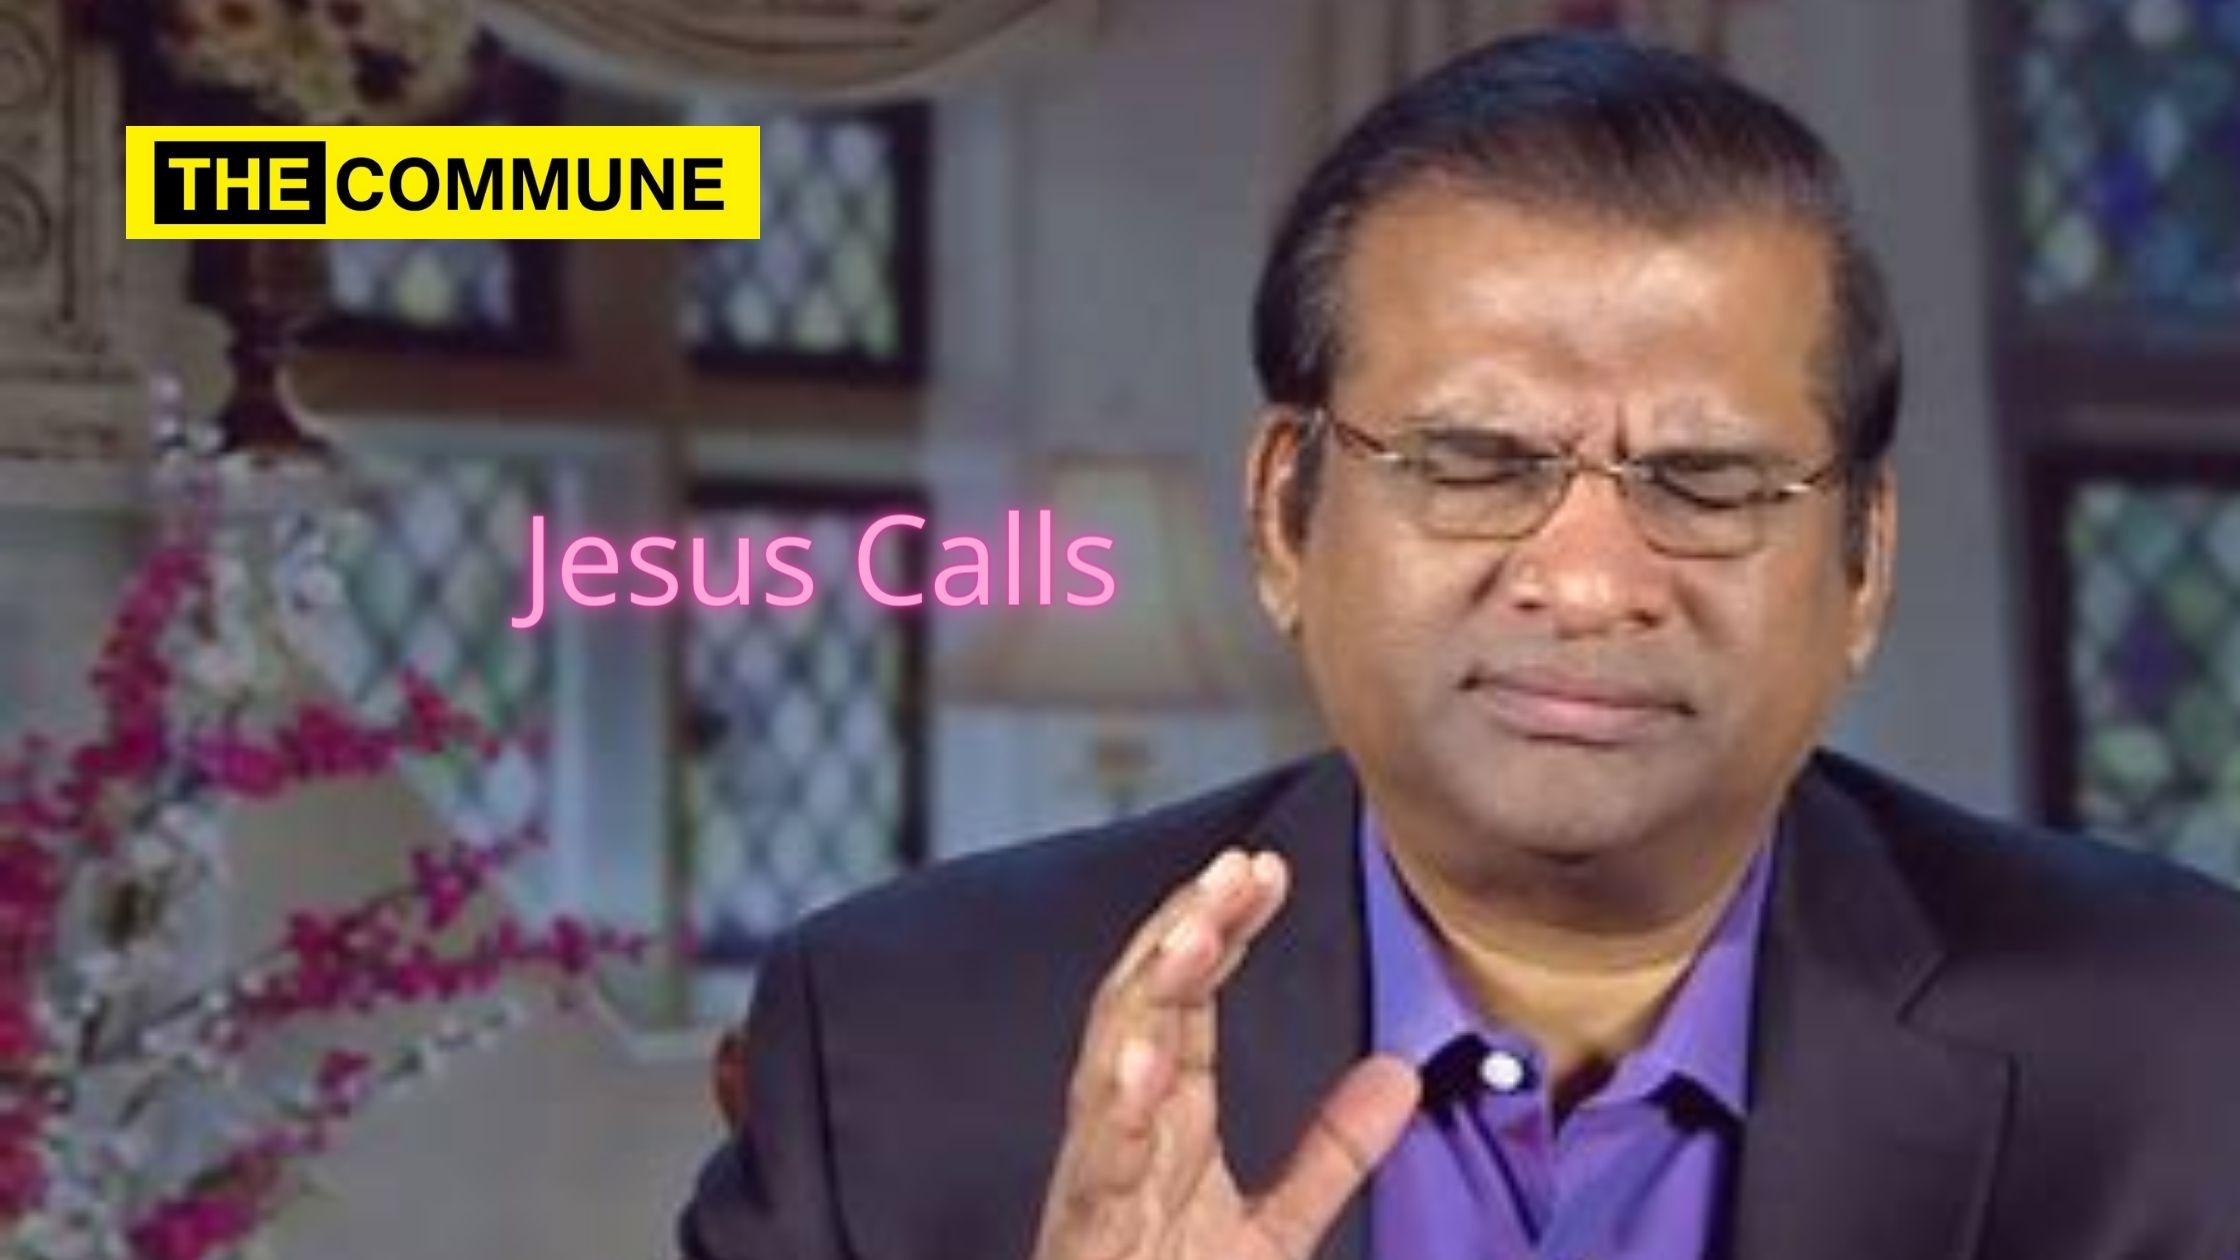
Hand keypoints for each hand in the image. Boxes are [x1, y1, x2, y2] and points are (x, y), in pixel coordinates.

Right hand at [1030, 849, 1420, 1259]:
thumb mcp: (1275, 1230)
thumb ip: (1329, 1152)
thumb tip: (1399, 1072)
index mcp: (1166, 1120)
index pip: (1189, 999)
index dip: (1222, 928)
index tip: (1268, 868)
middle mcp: (1124, 1132)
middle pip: (1145, 1003)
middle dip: (1184, 929)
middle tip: (1238, 869)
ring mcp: (1100, 1180)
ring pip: (1108, 1062)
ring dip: (1147, 993)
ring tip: (1194, 931)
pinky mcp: (1085, 1235)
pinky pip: (1096, 1165)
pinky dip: (1114, 1106)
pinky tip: (1142, 1057)